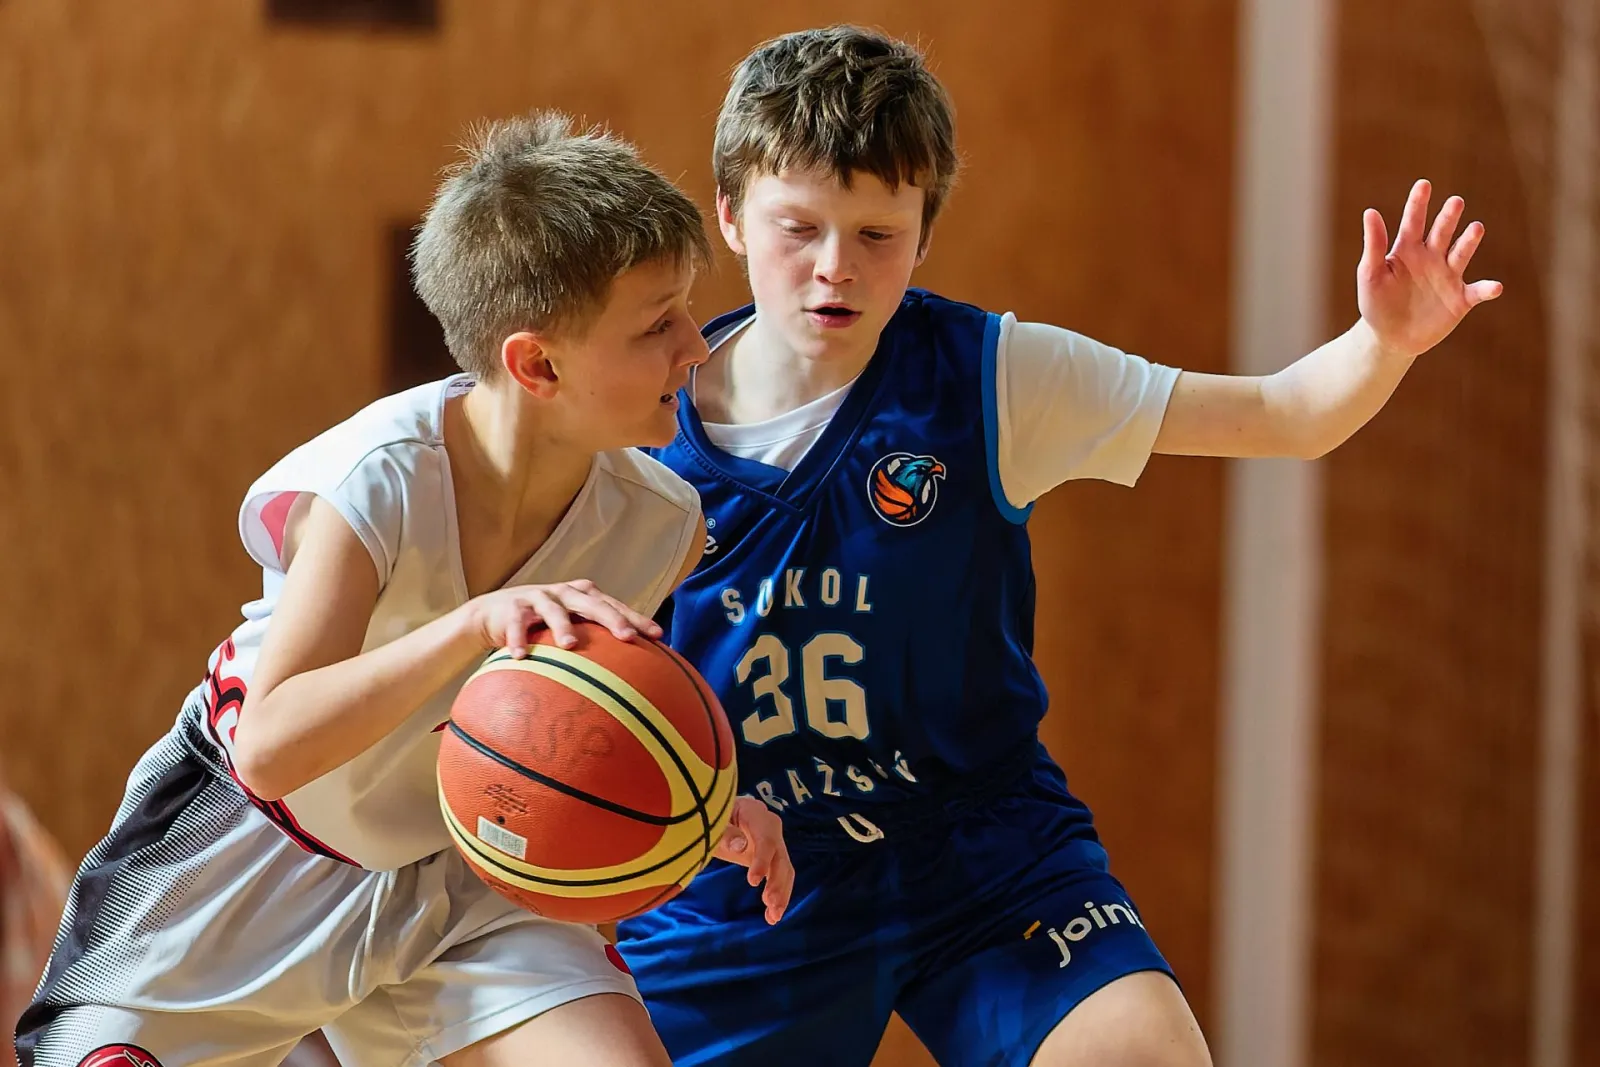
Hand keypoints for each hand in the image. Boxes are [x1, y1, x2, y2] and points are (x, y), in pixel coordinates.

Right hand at [466, 579, 661, 656]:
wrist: (496, 613)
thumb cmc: (545, 624)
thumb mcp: (572, 626)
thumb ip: (596, 640)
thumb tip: (633, 671)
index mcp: (585, 596)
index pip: (616, 606)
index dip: (636, 619)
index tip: (657, 636)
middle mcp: (565, 593)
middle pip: (592, 603)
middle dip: (611, 619)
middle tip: (627, 637)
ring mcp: (539, 597)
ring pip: (554, 610)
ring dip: (563, 627)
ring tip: (570, 645)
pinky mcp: (513, 607)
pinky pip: (516, 624)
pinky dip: (518, 639)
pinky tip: (520, 656)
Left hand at [713, 795, 793, 923]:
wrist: (714, 814)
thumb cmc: (709, 817)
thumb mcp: (711, 824)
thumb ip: (724, 834)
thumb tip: (741, 845)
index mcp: (754, 812)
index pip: (765, 837)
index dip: (762, 860)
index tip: (753, 882)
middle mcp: (769, 825)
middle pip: (780, 855)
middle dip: (778, 882)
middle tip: (770, 904)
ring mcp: (772, 841)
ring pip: (784, 868)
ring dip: (781, 893)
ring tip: (773, 916)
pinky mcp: (770, 857)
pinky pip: (779, 875)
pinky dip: (778, 895)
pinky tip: (772, 916)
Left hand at [1357, 179, 1502, 359]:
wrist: (1390, 338)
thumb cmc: (1376, 304)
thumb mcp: (1370, 274)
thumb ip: (1374, 245)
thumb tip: (1370, 212)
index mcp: (1407, 250)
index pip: (1414, 222)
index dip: (1418, 203)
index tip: (1423, 184)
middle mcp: (1431, 257)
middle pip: (1442, 232)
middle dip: (1449, 217)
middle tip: (1455, 202)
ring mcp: (1448, 277)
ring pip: (1462, 254)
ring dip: (1469, 241)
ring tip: (1476, 228)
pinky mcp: (1460, 299)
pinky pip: (1477, 291)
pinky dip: (1486, 289)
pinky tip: (1494, 287)